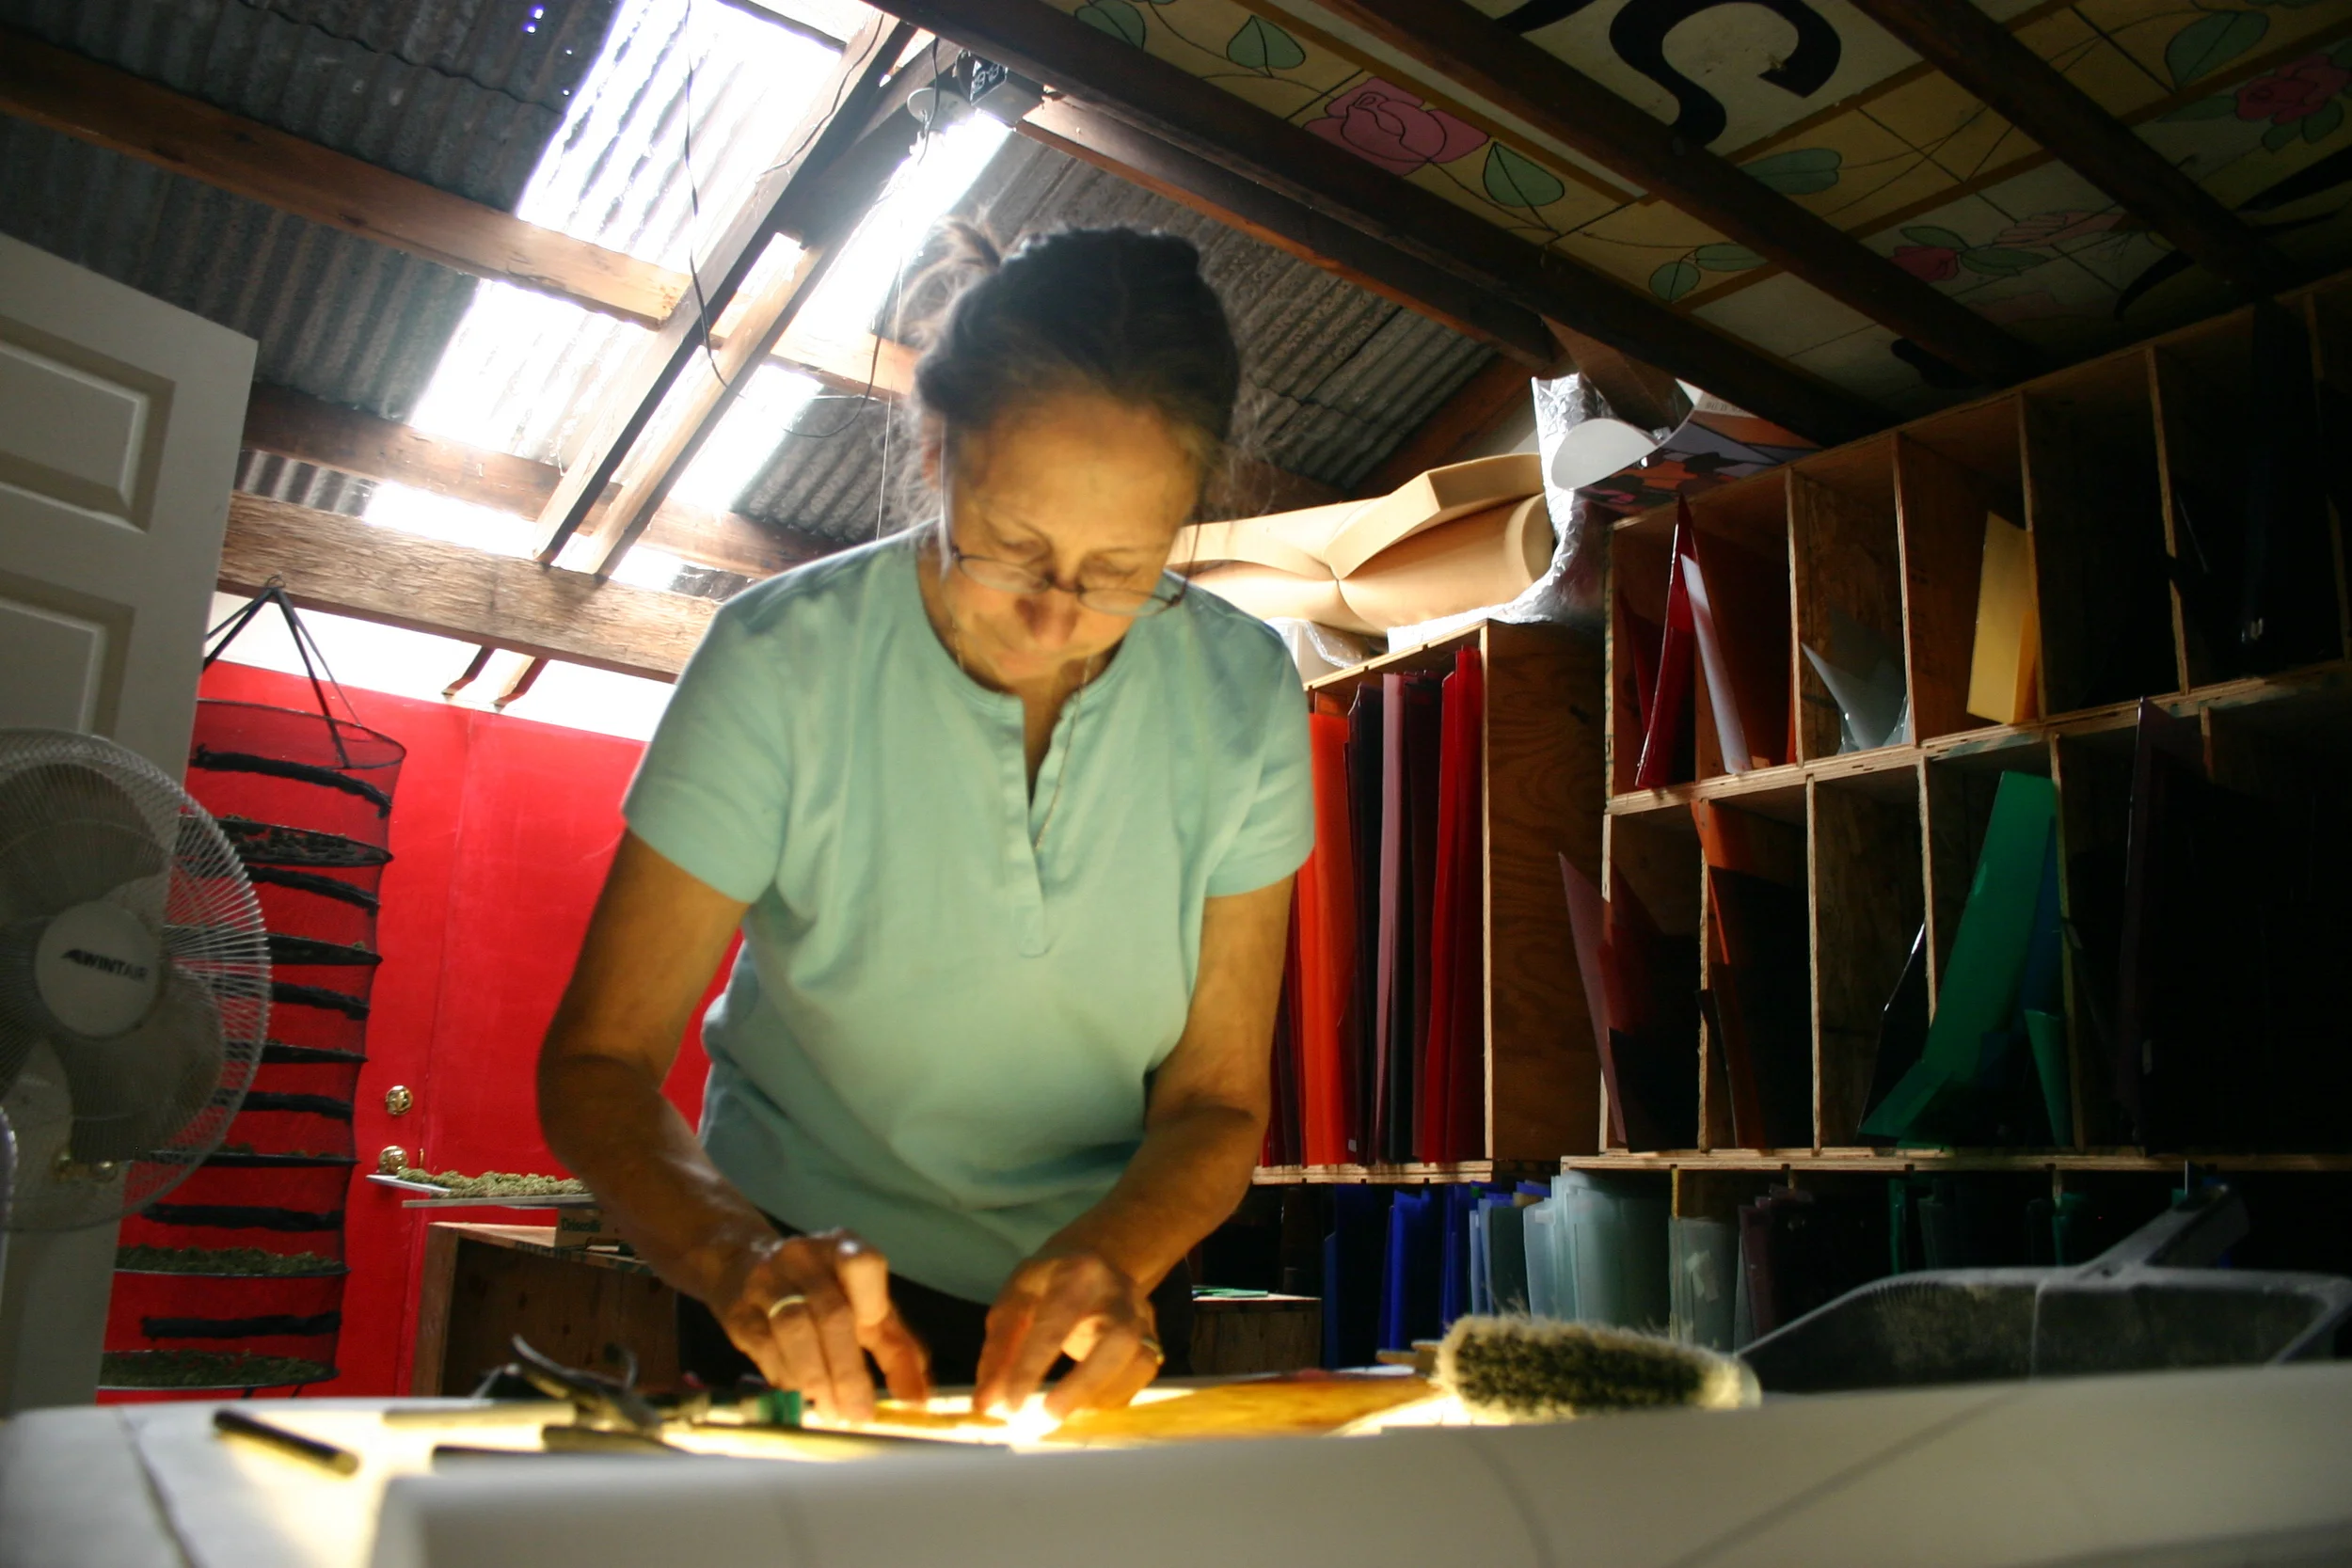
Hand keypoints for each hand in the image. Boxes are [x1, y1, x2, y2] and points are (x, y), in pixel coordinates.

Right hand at [711, 1228, 929, 1420]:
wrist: (739, 1261)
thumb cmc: (819, 1290)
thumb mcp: (863, 1305)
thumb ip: (896, 1348)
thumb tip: (919, 1401)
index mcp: (844, 1248)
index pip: (864, 1263)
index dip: (872, 1301)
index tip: (876, 1334)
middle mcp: (805, 1257)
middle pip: (831, 1313)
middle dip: (847, 1370)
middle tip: (858, 1413)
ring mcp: (766, 1280)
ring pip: (794, 1330)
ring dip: (816, 1379)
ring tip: (831, 1411)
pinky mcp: (737, 1309)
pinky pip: (763, 1346)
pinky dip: (787, 1376)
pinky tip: (800, 1395)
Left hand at [973, 1248, 1163, 1418]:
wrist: (1100, 1259)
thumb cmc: (1050, 1282)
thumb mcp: (1016, 1299)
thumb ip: (999, 1351)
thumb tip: (987, 1404)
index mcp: (1076, 1276)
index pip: (1053, 1327)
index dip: (1029, 1370)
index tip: (1007, 1408)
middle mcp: (1119, 1295)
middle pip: (1115, 1343)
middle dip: (1079, 1388)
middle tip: (1043, 1421)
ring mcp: (1144, 1319)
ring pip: (1134, 1366)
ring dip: (1091, 1400)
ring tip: (1053, 1416)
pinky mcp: (1154, 1342)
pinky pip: (1136, 1381)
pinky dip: (1106, 1401)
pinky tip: (1079, 1405)